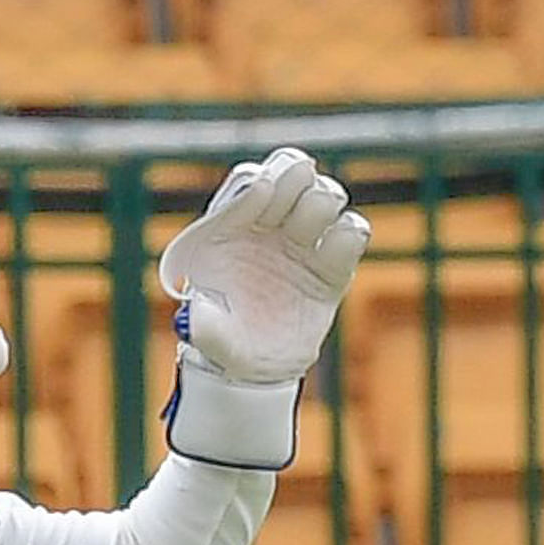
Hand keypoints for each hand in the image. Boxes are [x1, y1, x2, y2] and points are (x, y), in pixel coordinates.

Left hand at [157, 147, 365, 385]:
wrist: (258, 365)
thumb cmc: (226, 343)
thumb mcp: (209, 337)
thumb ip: (202, 324)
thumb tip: (192, 314)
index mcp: (227, 232)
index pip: (245, 188)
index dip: (255, 186)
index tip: (264, 190)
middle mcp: (266, 229)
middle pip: (288, 179)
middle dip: (294, 180)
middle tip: (299, 194)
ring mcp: (301, 245)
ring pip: (321, 197)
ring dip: (323, 199)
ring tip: (317, 223)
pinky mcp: (332, 267)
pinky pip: (350, 234)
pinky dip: (351, 231)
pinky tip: (341, 241)